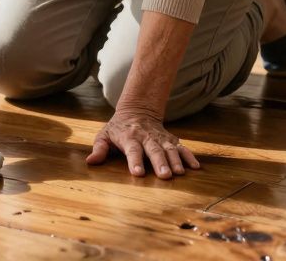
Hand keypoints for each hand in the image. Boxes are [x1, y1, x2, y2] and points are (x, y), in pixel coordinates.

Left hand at [85, 109, 200, 179]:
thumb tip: (90, 161)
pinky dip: (189, 156)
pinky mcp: (170, 139)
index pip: (132, 150)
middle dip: (160, 163)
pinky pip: (181, 147)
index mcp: (129, 137)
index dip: (135, 161)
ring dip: (175, 161)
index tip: (138, 173)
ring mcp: (160, 138)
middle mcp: (146, 137)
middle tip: (165, 176)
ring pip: (169, 149)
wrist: (137, 109)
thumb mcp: (104, 134)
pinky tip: (195, 167)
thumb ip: (99, 149)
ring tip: (180, 173)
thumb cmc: (118, 127)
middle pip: (154, 150)